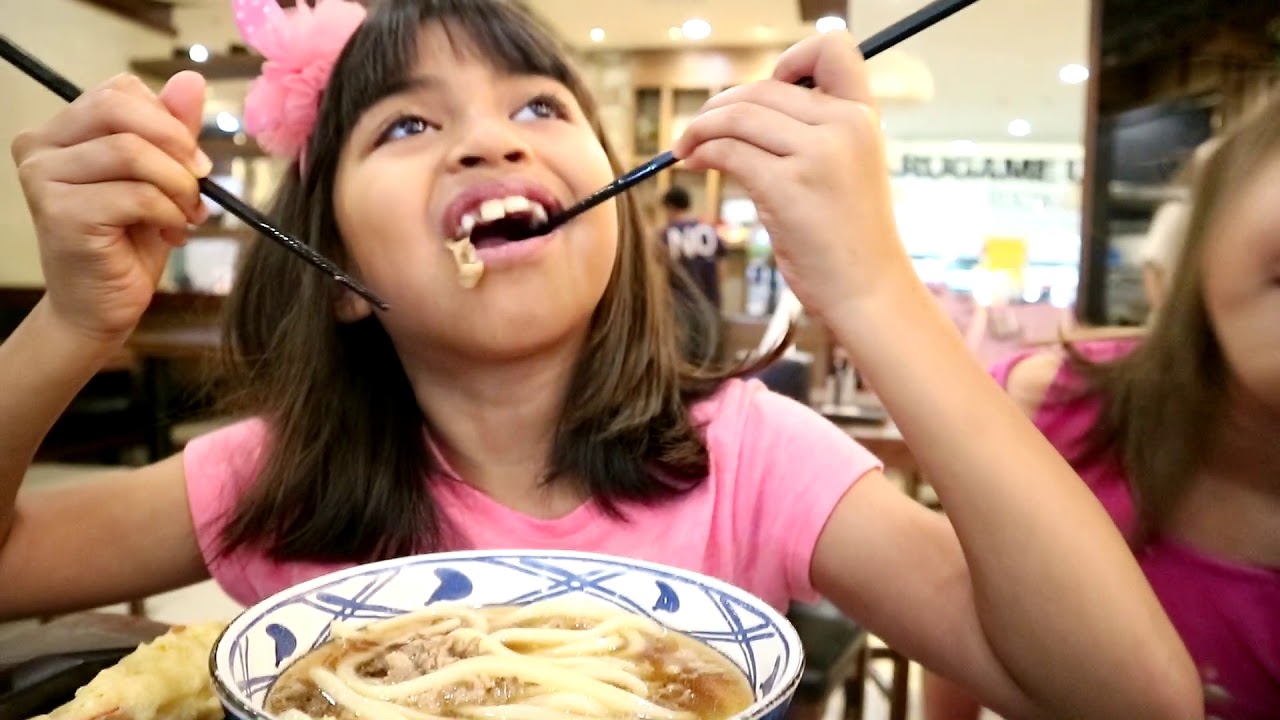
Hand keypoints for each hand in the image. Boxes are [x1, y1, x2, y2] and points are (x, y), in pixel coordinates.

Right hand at [10, 72, 210, 342]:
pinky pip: (135, 194)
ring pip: (132, 152)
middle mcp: (40, 148)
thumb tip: (191, 79)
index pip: (120, 92)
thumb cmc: (129, 242)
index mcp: (61, 131)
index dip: (169, 121)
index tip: (194, 160)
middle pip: (120, 108)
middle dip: (176, 143)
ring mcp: (43, 179)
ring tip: (186, 214)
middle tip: (201, 180)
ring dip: (177, 186)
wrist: (101, 307)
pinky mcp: (60, 213)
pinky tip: (170, 233)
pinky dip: (168, 212)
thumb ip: (173, 131)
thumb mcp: (161, 179)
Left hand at [672, 32, 915, 322]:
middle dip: (720, 105)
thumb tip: (743, 107)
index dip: (790, 59)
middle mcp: (845, 126)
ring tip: (686, 147)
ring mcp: (818, 156)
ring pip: (739, 116)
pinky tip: (695, 164)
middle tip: (698, 128)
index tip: (765, 91)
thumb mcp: (848, 166)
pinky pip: (729, 151)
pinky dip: (702, 152)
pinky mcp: (788, 188)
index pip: (833, 48)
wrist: (866, 289)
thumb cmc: (849, 234)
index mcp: (863, 116)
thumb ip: (814, 131)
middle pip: (763, 88)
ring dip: (700, 127)